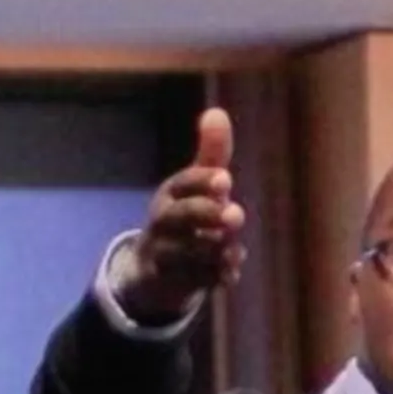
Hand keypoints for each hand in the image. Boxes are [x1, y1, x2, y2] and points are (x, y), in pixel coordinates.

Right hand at [114, 108, 246, 324]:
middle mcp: (163, 222)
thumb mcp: (198, 185)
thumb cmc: (186, 216)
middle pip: (180, 217)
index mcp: (171, 194)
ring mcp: (165, 253)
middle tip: (237, 215)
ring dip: (216, 250)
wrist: (155, 268)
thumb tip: (217, 112)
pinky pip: (194, 280)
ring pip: (188, 252)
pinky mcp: (172, 281)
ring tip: (236, 248)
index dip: (203, 181)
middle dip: (207, 215)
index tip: (226, 180)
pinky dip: (216, 276)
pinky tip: (233, 271)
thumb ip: (211, 153)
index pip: (183, 183)